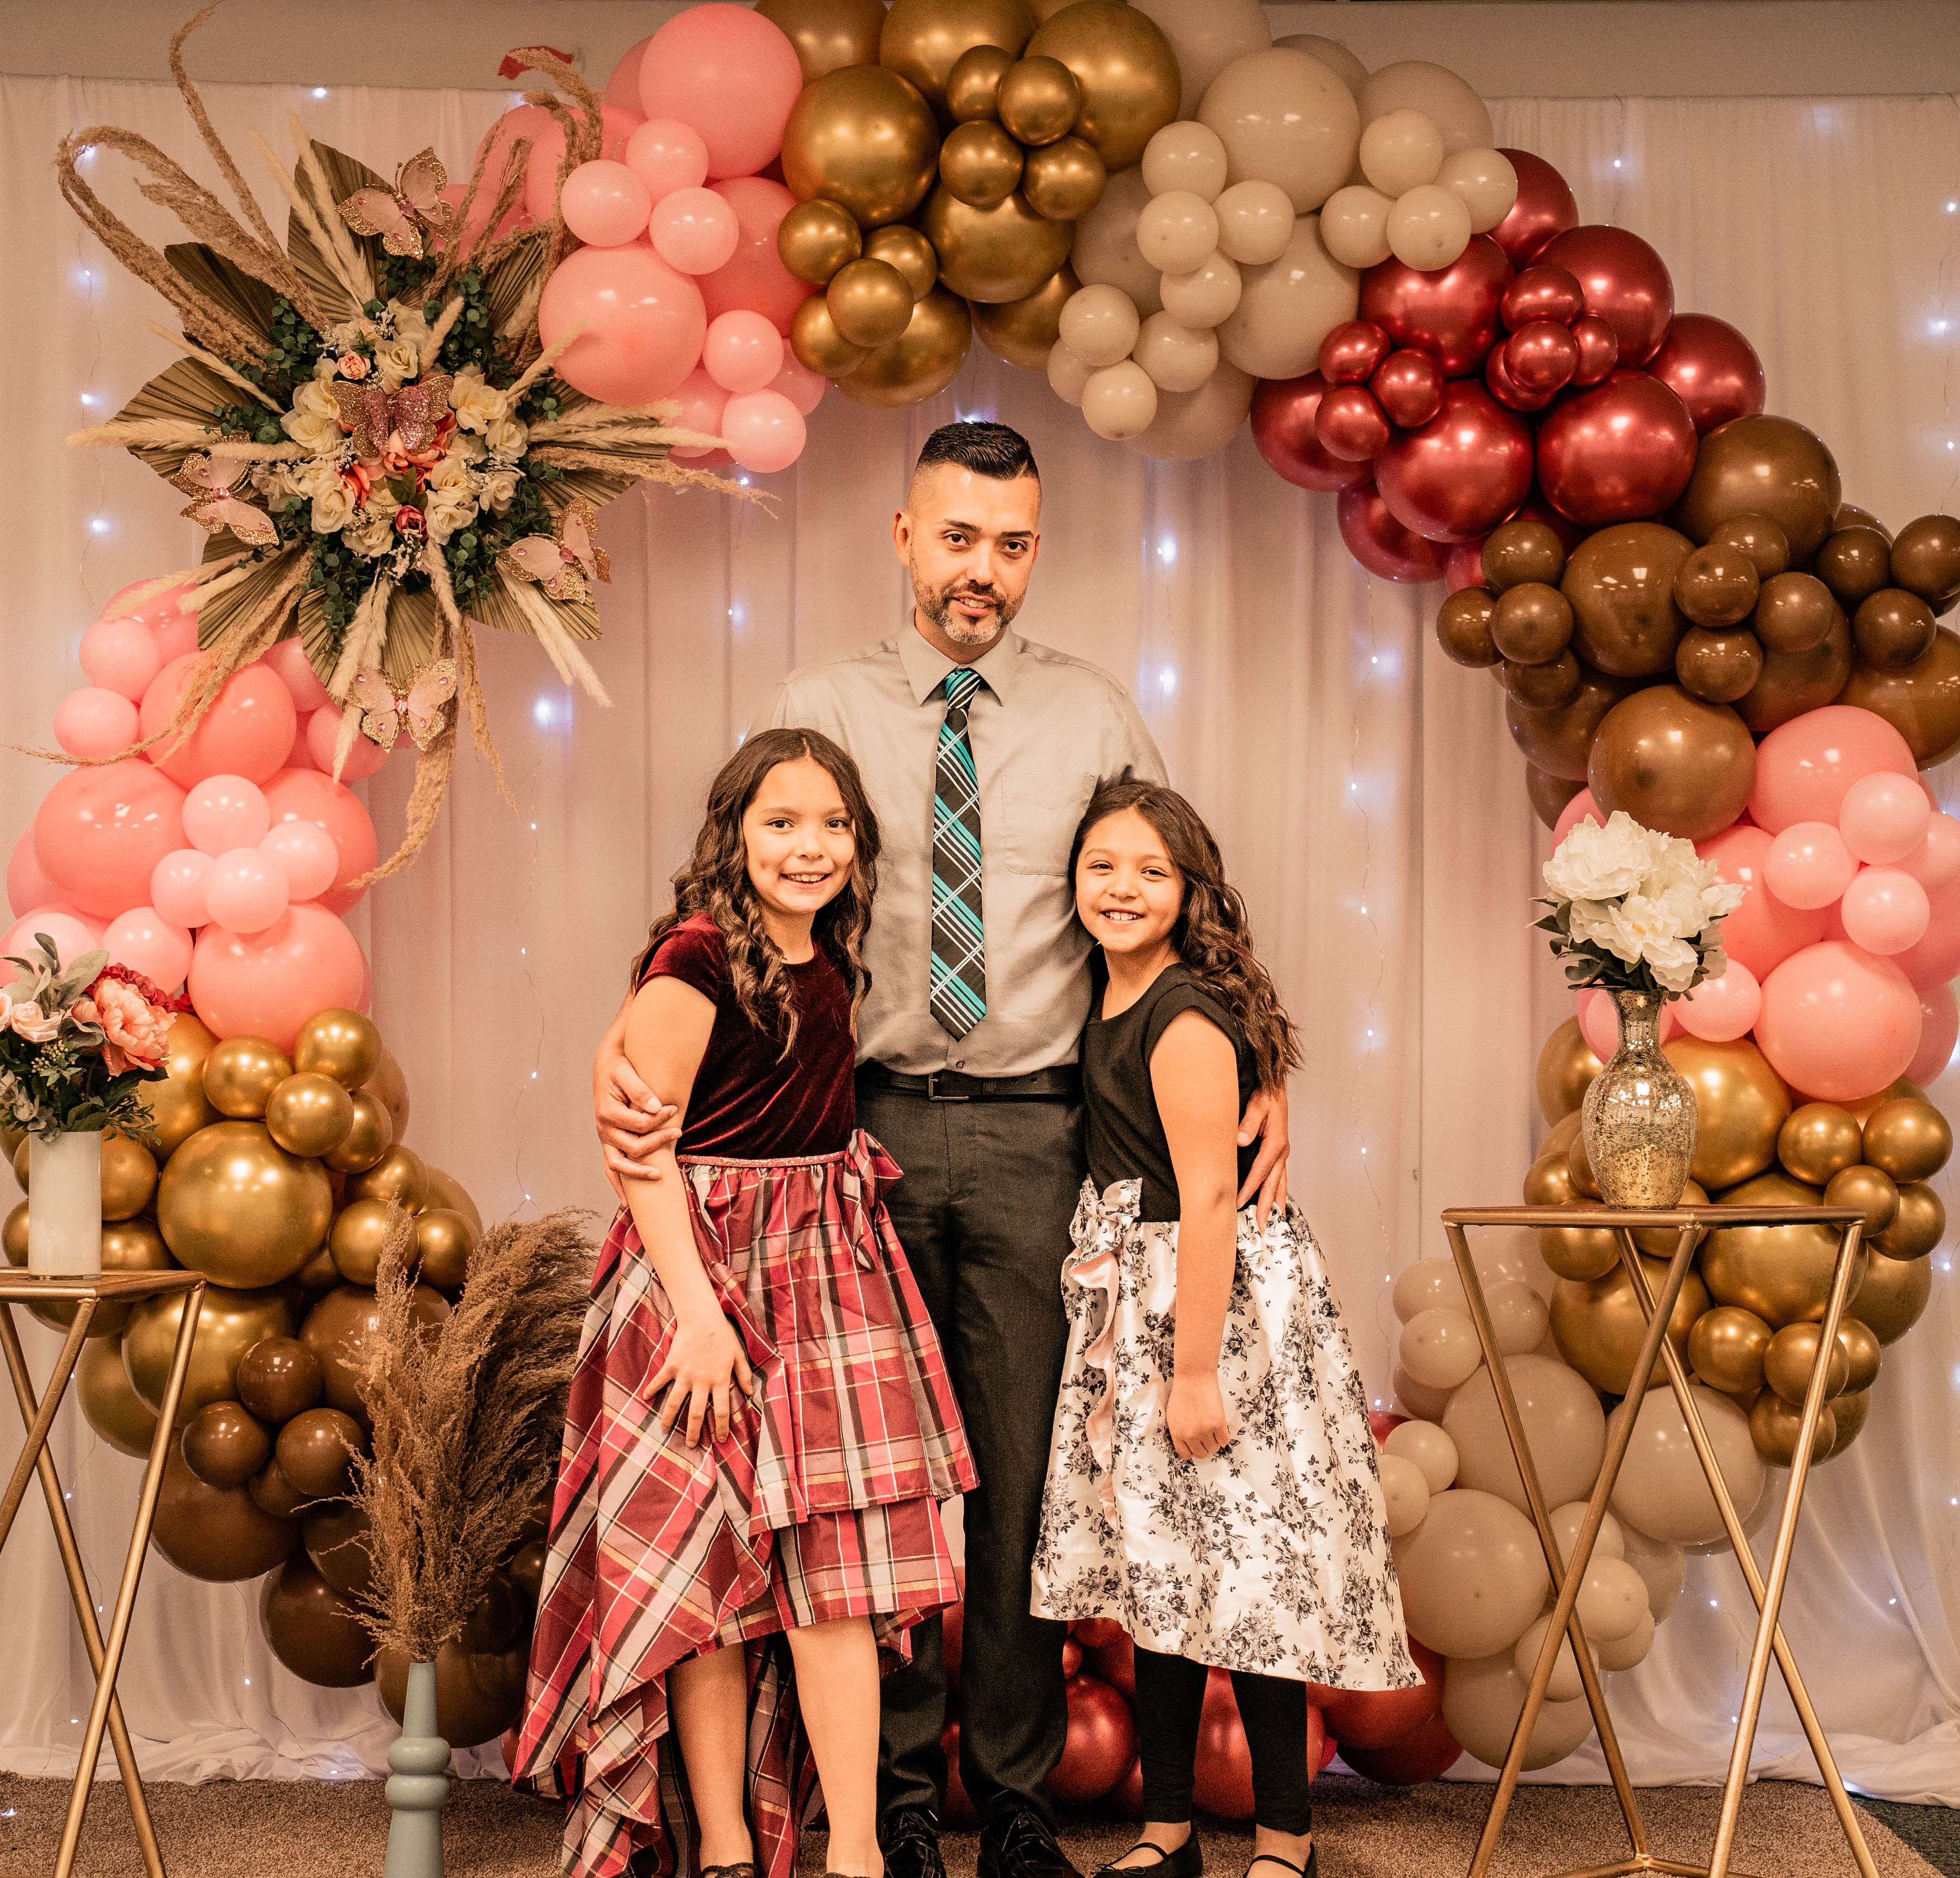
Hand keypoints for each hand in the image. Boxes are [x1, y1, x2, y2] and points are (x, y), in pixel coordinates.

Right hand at [594, 1018, 682, 1191]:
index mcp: (607, 1113)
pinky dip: (620, 1184)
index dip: (659, 1119)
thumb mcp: (627, 1072)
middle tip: (679, 1133)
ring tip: (660, 1178)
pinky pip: (612, 1169)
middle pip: (633, 1147)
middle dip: (657, 1142)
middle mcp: (603, 1130)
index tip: (675, 1109)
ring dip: (638, 1174)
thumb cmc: (619, 1069)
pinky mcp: (609, 1144)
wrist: (607, 1069)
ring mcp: (606, 1140)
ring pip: (618, 1166)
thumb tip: (655, 1107)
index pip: (639, 1124)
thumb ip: (640, 1089)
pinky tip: (629, 1200)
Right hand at [653, 1312, 755, 1446]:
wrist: (703, 1318)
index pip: (721, 1411)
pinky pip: (660, 1380)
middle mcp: (701, 1381)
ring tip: (665, 1431)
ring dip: (669, 1418)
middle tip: (691, 1445)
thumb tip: (750, 1394)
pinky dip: (652, 1389)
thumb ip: (744, 1375)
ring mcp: (684, 1374)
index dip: (721, 1428)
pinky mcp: (671, 1365)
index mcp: (719, 1380)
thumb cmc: (723, 1336)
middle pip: (695, 1413)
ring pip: (674, 1402)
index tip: (720, 1440)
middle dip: (692, 1432)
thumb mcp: (738, 1355)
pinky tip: (645, 1398)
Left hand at [1166, 1370, 1230, 1460]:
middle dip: (1204, 1446)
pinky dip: (1223, 1436)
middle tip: (1206, 1435)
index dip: (1192, 1449)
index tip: (1196, 1445)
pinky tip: (1220, 1427)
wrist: (1194, 1378)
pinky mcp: (1218, 1424)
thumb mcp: (1173, 1415)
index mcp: (1177, 1433)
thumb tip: (1187, 1442)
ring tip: (1213, 1428)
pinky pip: (1224, 1440)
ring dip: (1214, 1440)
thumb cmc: (1183, 1393)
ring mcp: (1204, 1431)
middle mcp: (1190, 1435)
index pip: (1185, 1454)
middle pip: (1201, 1453)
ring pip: (1214, 1448)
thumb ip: (1179, 1431)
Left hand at [1236, 1083, 1289, 1225]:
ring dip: (1274, 1204)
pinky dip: (1277, 1193)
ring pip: (1279, 1185)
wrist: (1274, 1088)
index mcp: (1275, 1143)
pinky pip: (1279, 1178)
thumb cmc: (1265, 1095)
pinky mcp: (1279, 1153)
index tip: (1237, 1204)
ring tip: (1271, 1223)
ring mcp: (1282, 1154)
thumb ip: (1248, 1123)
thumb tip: (1240, 1140)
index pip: (1259, 1172)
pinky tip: (1274, 1203)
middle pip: (1273, 1185)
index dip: (1248, 1189)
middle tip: (1262, 1229)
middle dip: (1267, 1208)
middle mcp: (1281, 1152)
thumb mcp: (1256, 1105)